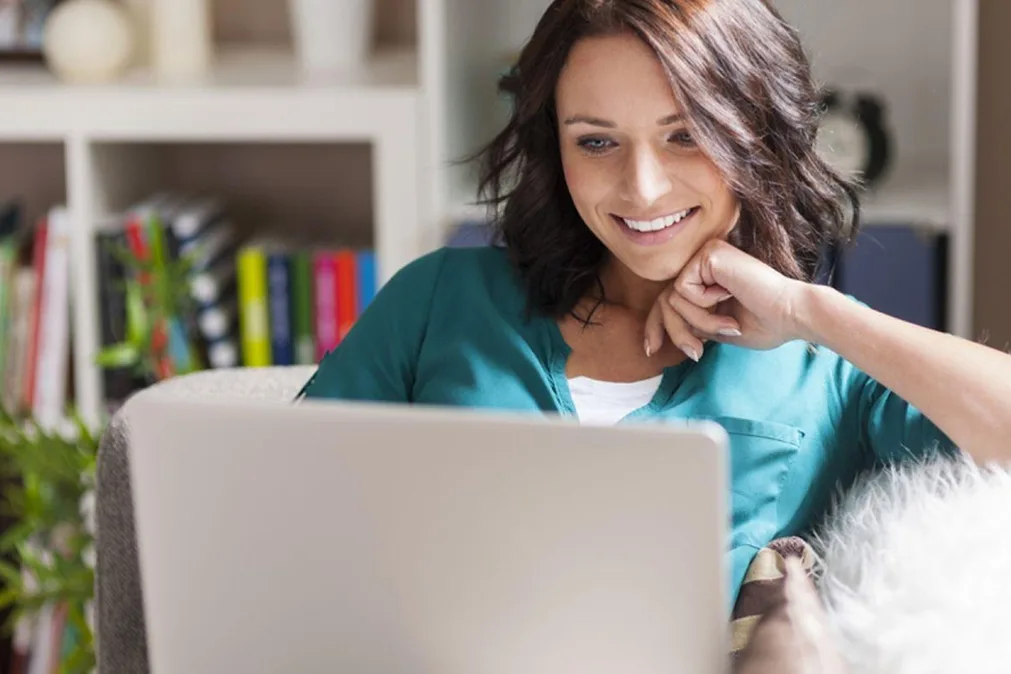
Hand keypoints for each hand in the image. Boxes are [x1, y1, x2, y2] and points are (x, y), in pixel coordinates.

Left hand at [644, 239, 808, 360]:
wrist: (791, 315)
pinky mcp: (708, 253)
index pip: (669, 299)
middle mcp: (705, 262)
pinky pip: (683, 289)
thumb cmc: (766, 324)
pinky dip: (703, 305)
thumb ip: (694, 323)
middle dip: (676, 331)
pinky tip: (729, 297)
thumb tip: (665, 325)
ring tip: (728, 325)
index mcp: (709, 279)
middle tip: (696, 353)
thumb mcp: (718, 329)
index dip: (655, 325)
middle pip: (665, 300)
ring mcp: (705, 255)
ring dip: (699, 321)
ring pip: (672, 298)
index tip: (651, 349)